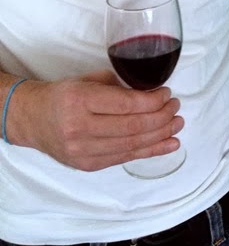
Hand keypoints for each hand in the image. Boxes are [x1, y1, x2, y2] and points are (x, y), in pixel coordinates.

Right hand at [6, 70, 183, 170]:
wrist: (33, 119)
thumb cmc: (63, 94)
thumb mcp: (88, 80)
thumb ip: (118, 85)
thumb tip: (152, 90)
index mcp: (80, 101)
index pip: (126, 105)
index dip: (152, 101)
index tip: (167, 93)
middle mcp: (80, 128)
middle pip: (133, 127)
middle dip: (161, 117)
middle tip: (176, 106)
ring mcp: (83, 151)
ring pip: (132, 145)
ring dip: (161, 135)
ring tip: (178, 124)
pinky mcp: (88, 165)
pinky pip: (125, 158)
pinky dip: (151, 151)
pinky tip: (169, 144)